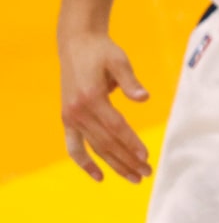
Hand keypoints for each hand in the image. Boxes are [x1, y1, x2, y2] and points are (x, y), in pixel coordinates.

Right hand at [59, 30, 152, 182]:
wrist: (76, 44)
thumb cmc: (102, 52)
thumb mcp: (118, 60)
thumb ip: (130, 80)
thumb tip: (144, 98)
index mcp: (91, 96)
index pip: (115, 126)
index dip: (131, 143)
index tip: (146, 157)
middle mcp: (78, 110)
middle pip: (106, 142)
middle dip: (127, 159)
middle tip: (147, 173)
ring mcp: (71, 117)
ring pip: (95, 147)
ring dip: (114, 165)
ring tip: (135, 178)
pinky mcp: (68, 119)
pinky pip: (74, 146)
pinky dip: (84, 163)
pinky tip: (100, 177)